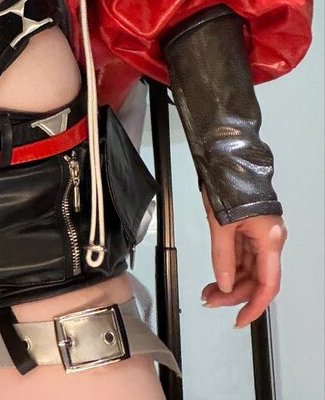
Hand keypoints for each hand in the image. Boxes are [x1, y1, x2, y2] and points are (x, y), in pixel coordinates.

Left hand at [200, 186, 286, 327]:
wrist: (226, 158)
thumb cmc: (228, 182)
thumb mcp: (220, 224)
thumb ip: (223, 257)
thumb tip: (224, 283)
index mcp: (269, 238)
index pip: (268, 283)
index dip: (255, 305)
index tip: (241, 319)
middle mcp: (269, 238)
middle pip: (256, 278)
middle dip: (234, 293)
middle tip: (211, 301)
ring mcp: (260, 234)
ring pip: (248, 268)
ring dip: (229, 281)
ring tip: (208, 291)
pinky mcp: (249, 228)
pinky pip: (241, 255)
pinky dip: (228, 266)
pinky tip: (215, 277)